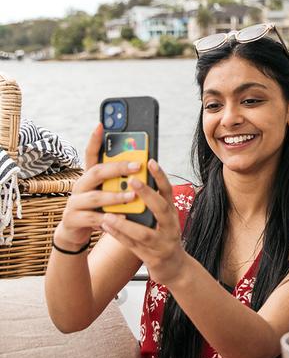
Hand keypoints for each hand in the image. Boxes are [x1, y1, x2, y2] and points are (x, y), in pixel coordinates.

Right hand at [55, 123, 140, 249]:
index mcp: (90, 176)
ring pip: (95, 196)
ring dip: (116, 196)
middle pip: (97, 172)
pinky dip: (109, 218)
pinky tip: (123, 217)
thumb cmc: (99, 208)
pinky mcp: (74, 219)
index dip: (95, 140)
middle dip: (118, 168)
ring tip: (132, 196)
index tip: (101, 125)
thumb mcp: (108, 192)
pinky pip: (93, 218)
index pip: (91, 154)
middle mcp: (80, 185)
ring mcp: (75, 202)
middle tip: (138, 166)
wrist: (76, 232)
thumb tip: (144, 165)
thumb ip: (120, 181)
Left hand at [99, 159, 187, 285]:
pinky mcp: (153, 257)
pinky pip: (133, 246)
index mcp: (172, 214)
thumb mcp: (164, 220)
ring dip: (126, 224)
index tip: (150, 161)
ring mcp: (163, 243)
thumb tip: (133, 182)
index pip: (168, 192)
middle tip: (133, 182)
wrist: (175, 268)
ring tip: (108, 214)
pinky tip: (107, 228)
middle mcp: (171, 227)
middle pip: (162, 209)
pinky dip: (119, 236)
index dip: (161, 177)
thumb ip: (152, 204)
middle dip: (148, 195)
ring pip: (145, 233)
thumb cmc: (164, 238)